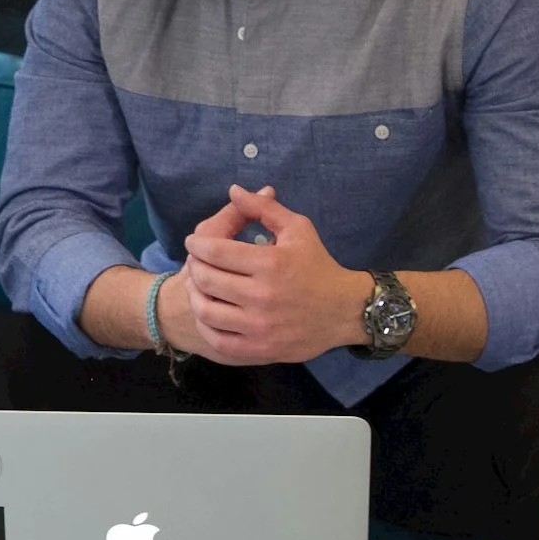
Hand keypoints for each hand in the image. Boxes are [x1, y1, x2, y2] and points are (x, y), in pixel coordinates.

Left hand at [180, 184, 368, 365]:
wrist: (345, 311)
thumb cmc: (318, 266)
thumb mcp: (298, 228)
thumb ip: (264, 207)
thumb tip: (233, 190)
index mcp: (270, 263)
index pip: (215, 251)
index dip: (197, 244)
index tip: (193, 242)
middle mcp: (262, 295)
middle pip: (207, 278)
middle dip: (194, 265)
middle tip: (195, 261)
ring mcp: (260, 326)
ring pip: (206, 310)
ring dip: (194, 294)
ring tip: (197, 285)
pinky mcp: (260, 349)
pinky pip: (218, 340)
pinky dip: (205, 325)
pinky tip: (208, 312)